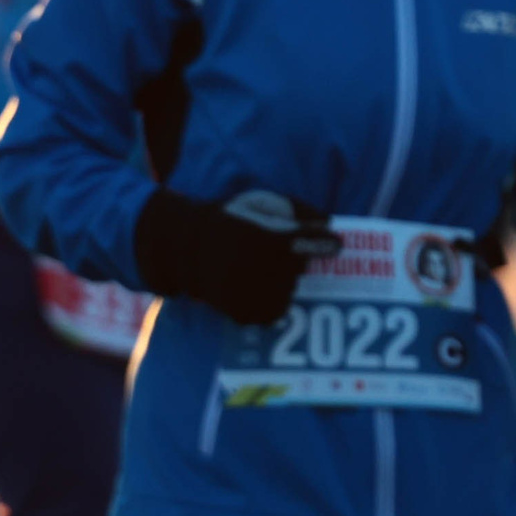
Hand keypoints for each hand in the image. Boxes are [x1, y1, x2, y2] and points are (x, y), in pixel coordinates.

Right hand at [133, 189, 341, 325]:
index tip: (334, 243)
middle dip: (292, 262)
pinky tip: (250, 285)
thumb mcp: (258, 203)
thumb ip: (295, 210)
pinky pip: (271, 311)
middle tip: (271, 253)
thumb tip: (328, 222)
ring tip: (257, 269)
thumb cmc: (224, 220)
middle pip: (299, 270)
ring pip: (287, 292)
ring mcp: (258, 295)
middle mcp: (269, 270)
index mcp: (274, 239)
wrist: (181, 246)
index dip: (325, 243)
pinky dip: (266, 300)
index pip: (316, 243)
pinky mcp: (246, 312)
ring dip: (281, 282)